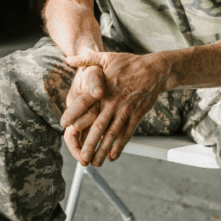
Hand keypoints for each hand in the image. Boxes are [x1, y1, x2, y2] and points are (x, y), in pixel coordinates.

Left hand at [61, 50, 169, 166]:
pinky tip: (113, 156)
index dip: (73, 113)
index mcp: (103, 88)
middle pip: (98, 125)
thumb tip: (68, 58)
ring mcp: (125, 110)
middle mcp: (112, 102)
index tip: (64, 125)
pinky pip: (127, 133)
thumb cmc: (129, 63)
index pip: (84, 103)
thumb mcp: (106, 57)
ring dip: (103, 149)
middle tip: (81, 157)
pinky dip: (119, 146)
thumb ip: (86, 60)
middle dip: (89, 143)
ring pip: (112, 134)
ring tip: (95, 162)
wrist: (156, 70)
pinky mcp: (136, 116)